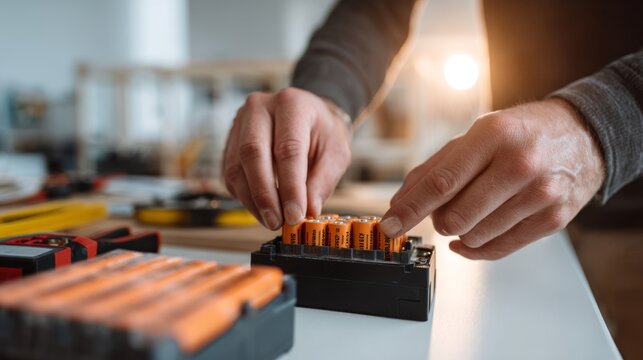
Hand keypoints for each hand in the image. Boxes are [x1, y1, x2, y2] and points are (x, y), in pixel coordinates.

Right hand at [223, 88, 350, 229]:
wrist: (308, 116)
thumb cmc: (323, 133)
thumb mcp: (336, 152)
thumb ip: (323, 180)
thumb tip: (307, 211)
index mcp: (292, 104)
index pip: (288, 148)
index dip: (290, 186)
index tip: (295, 215)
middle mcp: (260, 108)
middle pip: (253, 153)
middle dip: (265, 195)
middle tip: (277, 221)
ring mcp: (240, 123)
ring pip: (236, 166)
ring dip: (252, 200)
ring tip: (271, 220)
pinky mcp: (230, 141)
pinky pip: (230, 174)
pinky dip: (245, 197)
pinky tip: (261, 210)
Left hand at [380, 99, 604, 259]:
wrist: (583, 136)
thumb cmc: (521, 134)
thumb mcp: (475, 135)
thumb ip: (434, 168)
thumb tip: (399, 202)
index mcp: (493, 136)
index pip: (441, 183)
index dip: (410, 208)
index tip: (389, 225)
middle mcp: (519, 165)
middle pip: (456, 216)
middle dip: (437, 219)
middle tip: (442, 208)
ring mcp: (540, 194)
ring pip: (475, 236)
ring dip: (459, 231)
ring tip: (470, 209)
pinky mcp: (553, 219)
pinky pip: (500, 249)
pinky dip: (475, 247)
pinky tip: (470, 236)